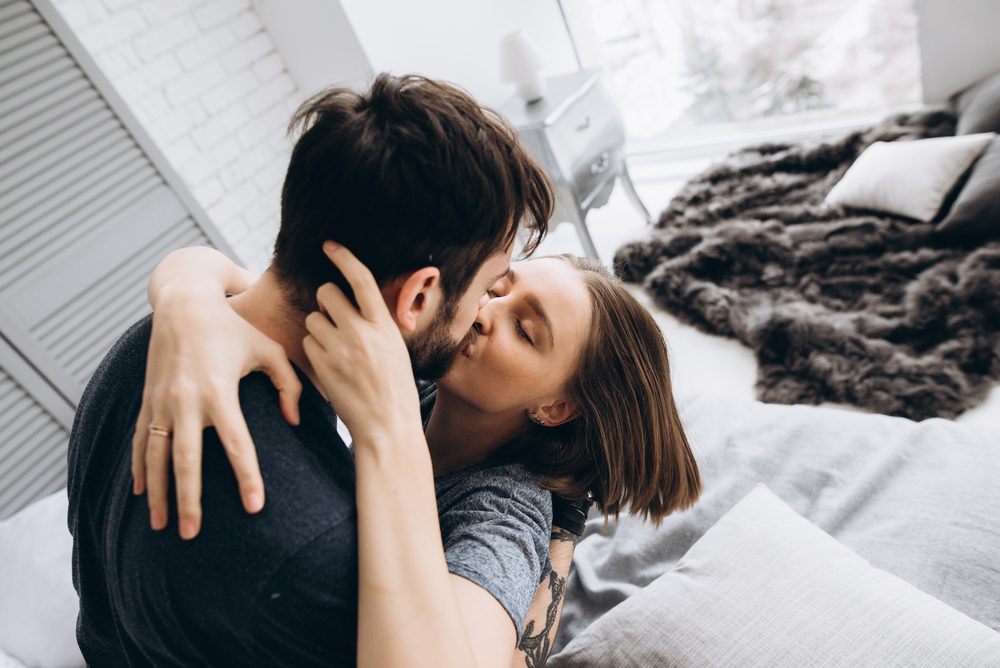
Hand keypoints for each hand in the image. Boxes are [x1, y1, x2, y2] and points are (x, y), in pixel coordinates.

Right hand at [132, 286, 301, 538]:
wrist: (183, 303)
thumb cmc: (233, 328)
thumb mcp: (268, 349)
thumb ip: (289, 385)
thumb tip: (294, 421)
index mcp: (219, 390)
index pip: (236, 443)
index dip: (247, 476)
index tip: (255, 507)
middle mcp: (185, 400)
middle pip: (186, 460)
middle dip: (188, 499)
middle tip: (193, 533)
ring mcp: (161, 401)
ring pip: (155, 456)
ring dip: (158, 493)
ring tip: (161, 525)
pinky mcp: (147, 399)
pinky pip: (140, 440)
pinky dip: (139, 468)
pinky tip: (141, 493)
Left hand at [303, 242, 421, 446]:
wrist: (388, 426)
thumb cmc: (395, 389)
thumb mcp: (396, 349)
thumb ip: (376, 325)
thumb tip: (357, 304)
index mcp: (384, 324)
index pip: (361, 278)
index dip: (344, 257)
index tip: (329, 245)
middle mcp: (361, 331)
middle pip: (327, 293)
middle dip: (326, 300)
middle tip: (334, 316)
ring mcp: (340, 348)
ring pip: (313, 319)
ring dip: (319, 329)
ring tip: (337, 350)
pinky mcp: (323, 366)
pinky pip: (308, 343)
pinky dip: (315, 350)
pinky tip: (331, 366)